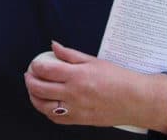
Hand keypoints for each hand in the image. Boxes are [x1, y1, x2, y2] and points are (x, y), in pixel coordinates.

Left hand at [24, 41, 166, 131]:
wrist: (137, 100)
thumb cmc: (118, 79)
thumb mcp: (94, 60)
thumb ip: (69, 54)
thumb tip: (53, 45)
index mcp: (77, 75)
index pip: (45, 70)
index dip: (35, 66)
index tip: (35, 64)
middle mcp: (74, 93)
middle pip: (39, 88)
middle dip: (30, 80)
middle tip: (30, 75)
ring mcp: (76, 108)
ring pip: (43, 105)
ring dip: (34, 97)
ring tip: (34, 89)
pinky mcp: (79, 120)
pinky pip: (56, 118)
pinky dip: (46, 111)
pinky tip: (46, 103)